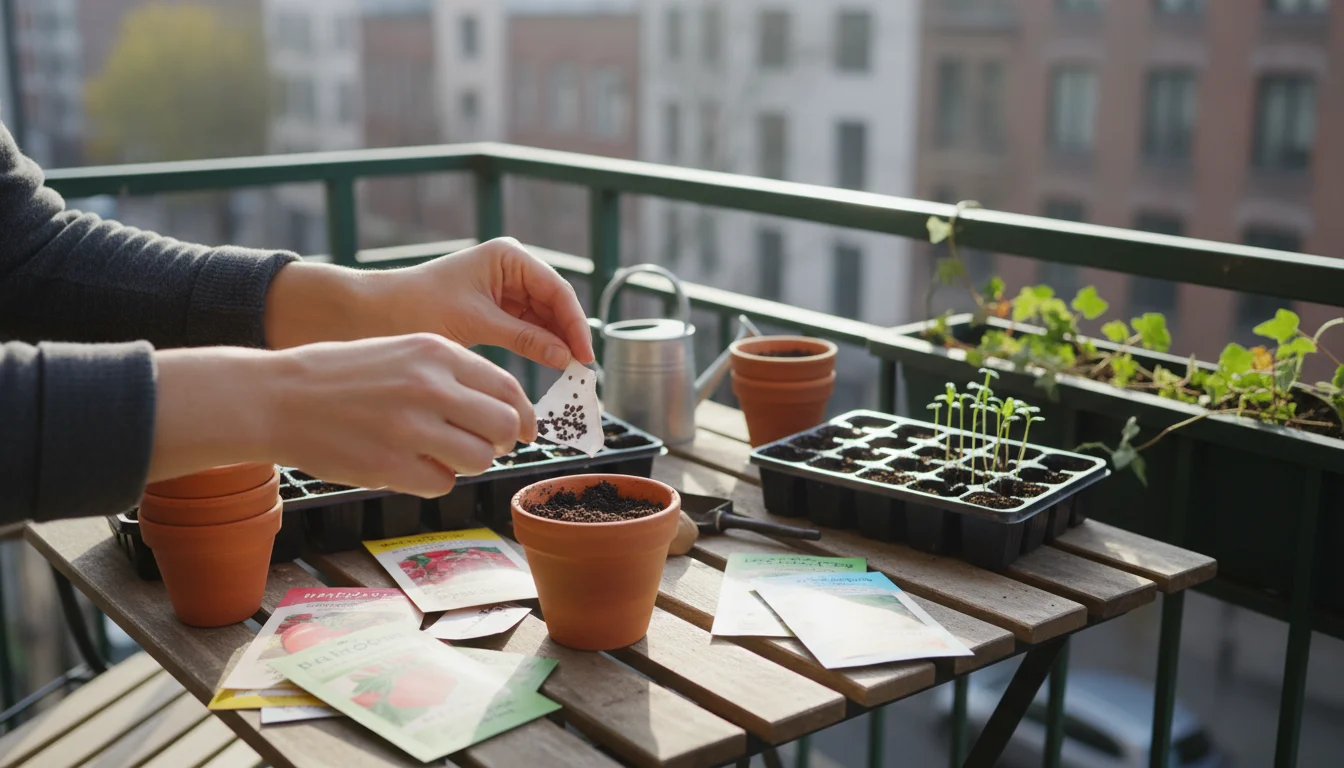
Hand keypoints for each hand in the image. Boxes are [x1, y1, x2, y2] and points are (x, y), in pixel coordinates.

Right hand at [150, 335, 535, 496]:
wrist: (276, 397)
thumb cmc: (341, 376)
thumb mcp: (401, 352)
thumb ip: (450, 374)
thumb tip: (503, 408)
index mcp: (436, 352)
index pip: (507, 388)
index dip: (522, 415)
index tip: (523, 431)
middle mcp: (430, 386)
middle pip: (504, 426)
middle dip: (500, 442)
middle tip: (482, 446)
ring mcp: (411, 427)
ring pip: (480, 458)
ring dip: (466, 463)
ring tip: (438, 455)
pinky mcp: (390, 464)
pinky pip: (442, 483)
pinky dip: (433, 481)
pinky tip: (407, 466)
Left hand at [265, 238, 594, 368]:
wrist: (372, 313)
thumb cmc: (417, 307)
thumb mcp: (475, 323)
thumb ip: (524, 338)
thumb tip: (566, 357)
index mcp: (507, 256)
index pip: (556, 289)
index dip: (574, 324)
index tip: (584, 356)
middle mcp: (511, 266)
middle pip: (555, 302)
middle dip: (569, 334)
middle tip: (583, 370)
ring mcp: (504, 287)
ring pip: (545, 316)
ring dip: (556, 342)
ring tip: (571, 373)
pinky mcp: (495, 308)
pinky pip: (528, 326)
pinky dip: (539, 345)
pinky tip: (550, 365)